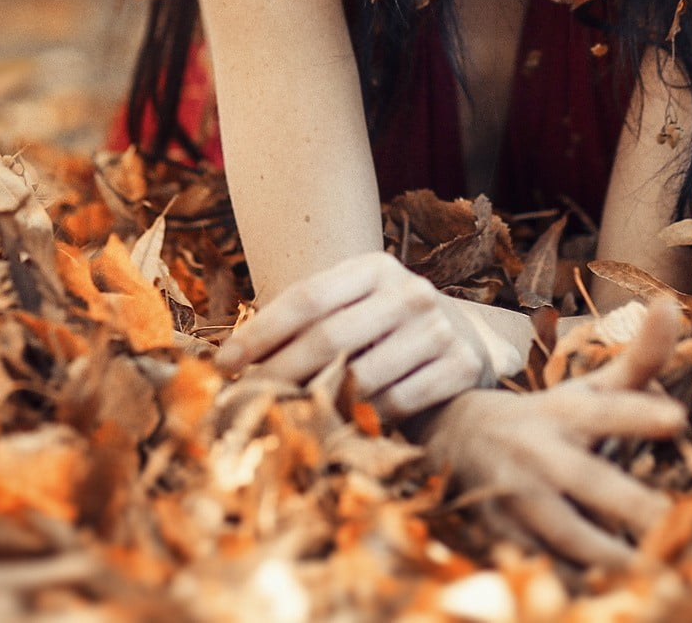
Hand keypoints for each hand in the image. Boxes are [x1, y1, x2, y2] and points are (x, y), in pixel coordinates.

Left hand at [214, 251, 494, 417]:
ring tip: (286, 415)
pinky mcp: (462, 366)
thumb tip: (234, 358)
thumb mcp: (353, 306)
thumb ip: (307, 322)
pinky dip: (364, 417)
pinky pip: (397, 402)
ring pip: (361, 375)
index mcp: (375, 267)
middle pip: (329, 337)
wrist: (467, 338)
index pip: (307, 298)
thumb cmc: (386, 326)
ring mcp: (439, 328)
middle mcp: (410, 291)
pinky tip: (340, 424)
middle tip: (246, 399)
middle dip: (280, 372)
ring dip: (318, 401)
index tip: (225, 363)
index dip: (262, 332)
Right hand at [419, 297, 685, 568]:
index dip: (637, 413)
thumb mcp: (589, 388)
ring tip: (655, 577)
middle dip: (629, 504)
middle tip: (673, 520)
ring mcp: (519, 500)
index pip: (606, 410)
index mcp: (567, 414)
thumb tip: (675, 303)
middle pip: (589, 482)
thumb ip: (640, 357)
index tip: (675, 419)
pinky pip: (543, 570)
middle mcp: (542, 455)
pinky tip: (610, 600)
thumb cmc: (549, 417)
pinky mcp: (504, 539)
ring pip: (565, 536)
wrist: (455, 440)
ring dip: (608, 558)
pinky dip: (572, 585)